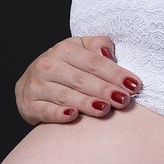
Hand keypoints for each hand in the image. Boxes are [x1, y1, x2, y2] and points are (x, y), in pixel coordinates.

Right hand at [14, 36, 142, 125]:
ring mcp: (36, 86)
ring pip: (65, 95)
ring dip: (86, 103)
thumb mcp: (80, 50)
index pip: (94, 62)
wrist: (30, 85)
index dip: (115, 73)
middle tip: (123, 100)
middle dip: (104, 90)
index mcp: (63, 50)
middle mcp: (47, 66)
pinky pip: (45, 110)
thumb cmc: (64, 68)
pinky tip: (73, 116)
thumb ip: (98, 46)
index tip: (134, 85)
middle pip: (81, 79)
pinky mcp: (29, 105)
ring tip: (105, 109)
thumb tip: (109, 53)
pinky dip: (59, 114)